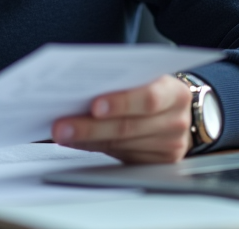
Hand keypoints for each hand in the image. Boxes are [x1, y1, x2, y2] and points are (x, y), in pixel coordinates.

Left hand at [51, 75, 192, 163]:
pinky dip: (94, 147)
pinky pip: (121, 156)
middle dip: (90, 127)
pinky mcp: (158, 162)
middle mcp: (175, 120)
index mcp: (174, 92)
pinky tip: (76, 141)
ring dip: (86, 139)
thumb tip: (78, 92)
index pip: (149, 98)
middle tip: (61, 126)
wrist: (176, 110)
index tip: (94, 105)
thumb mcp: (147, 78)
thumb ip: (122, 82)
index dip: (121, 102)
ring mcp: (169, 145)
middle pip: (128, 127)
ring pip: (121, 145)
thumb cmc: (154, 87)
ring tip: (62, 133)